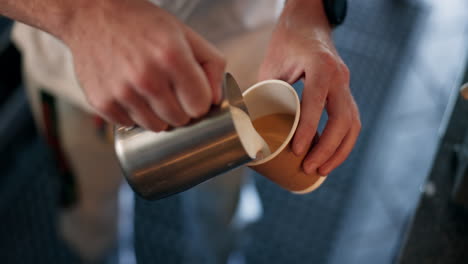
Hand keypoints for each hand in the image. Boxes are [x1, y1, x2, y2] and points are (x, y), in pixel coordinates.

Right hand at [61, 0, 224, 130]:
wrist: (92, 15)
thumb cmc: (141, 24)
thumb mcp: (185, 34)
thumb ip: (212, 65)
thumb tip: (217, 99)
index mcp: (172, 57)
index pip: (200, 106)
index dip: (200, 100)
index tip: (193, 92)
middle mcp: (146, 77)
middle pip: (180, 120)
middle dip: (181, 108)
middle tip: (171, 89)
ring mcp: (122, 92)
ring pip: (156, 127)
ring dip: (159, 114)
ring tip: (151, 90)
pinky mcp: (102, 102)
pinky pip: (131, 125)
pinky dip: (135, 114)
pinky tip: (131, 92)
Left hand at [259, 2, 360, 175]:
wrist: (309, 24)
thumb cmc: (287, 43)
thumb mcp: (272, 64)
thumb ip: (265, 93)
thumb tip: (250, 127)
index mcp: (320, 66)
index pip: (318, 102)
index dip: (309, 130)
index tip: (298, 152)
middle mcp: (339, 76)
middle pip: (343, 119)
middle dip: (328, 149)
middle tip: (310, 168)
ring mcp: (346, 86)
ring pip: (353, 124)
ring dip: (340, 151)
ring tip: (322, 170)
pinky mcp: (346, 94)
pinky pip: (352, 122)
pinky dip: (343, 143)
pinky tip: (331, 157)